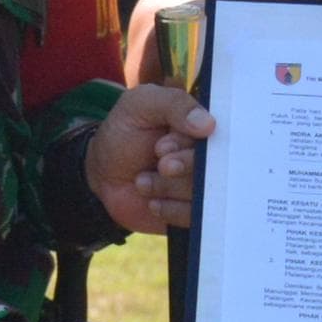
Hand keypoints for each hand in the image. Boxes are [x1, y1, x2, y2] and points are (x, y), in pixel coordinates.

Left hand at [87, 81, 212, 234]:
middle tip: (160, 165)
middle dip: (183, 166)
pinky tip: (152, 201)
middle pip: (217, 165)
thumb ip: (174, 104)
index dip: (190, 144)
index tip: (162, 147)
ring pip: (205, 192)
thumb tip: (209, 124)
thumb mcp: (140, 105)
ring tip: (143, 181)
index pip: (219, 134)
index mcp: (203, 124)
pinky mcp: (194, 211)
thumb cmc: (124, 132)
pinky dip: (171, 209)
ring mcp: (203, 184)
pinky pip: (197, 217)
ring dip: (168, 187)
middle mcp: (209, 155)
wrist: (102, 173)